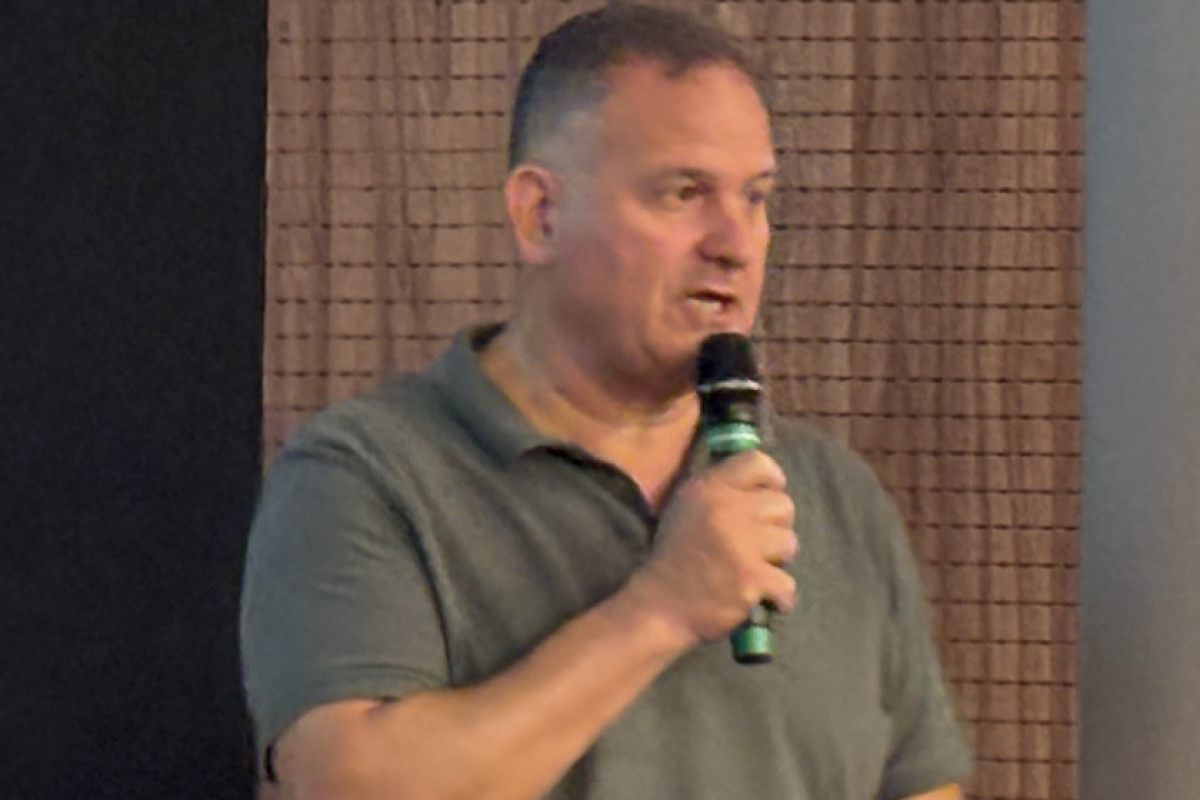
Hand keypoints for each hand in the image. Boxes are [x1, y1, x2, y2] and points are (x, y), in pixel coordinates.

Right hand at [625, 450, 798, 644]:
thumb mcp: (687, 507)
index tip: (766, 498)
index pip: (757, 462)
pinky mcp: (752, 578)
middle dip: (775, 526)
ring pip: (789, 543)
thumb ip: (720, 490)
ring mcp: (742, 544)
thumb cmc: (676, 556)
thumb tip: (761, 484)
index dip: (771, 478)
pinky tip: (761, 597)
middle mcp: (728, 509)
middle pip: (784, 505)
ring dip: (776, 561)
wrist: (661, 605)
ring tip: (755, 570)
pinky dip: (778, 596)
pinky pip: (787, 583)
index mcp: (709, 487)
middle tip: (757, 543)